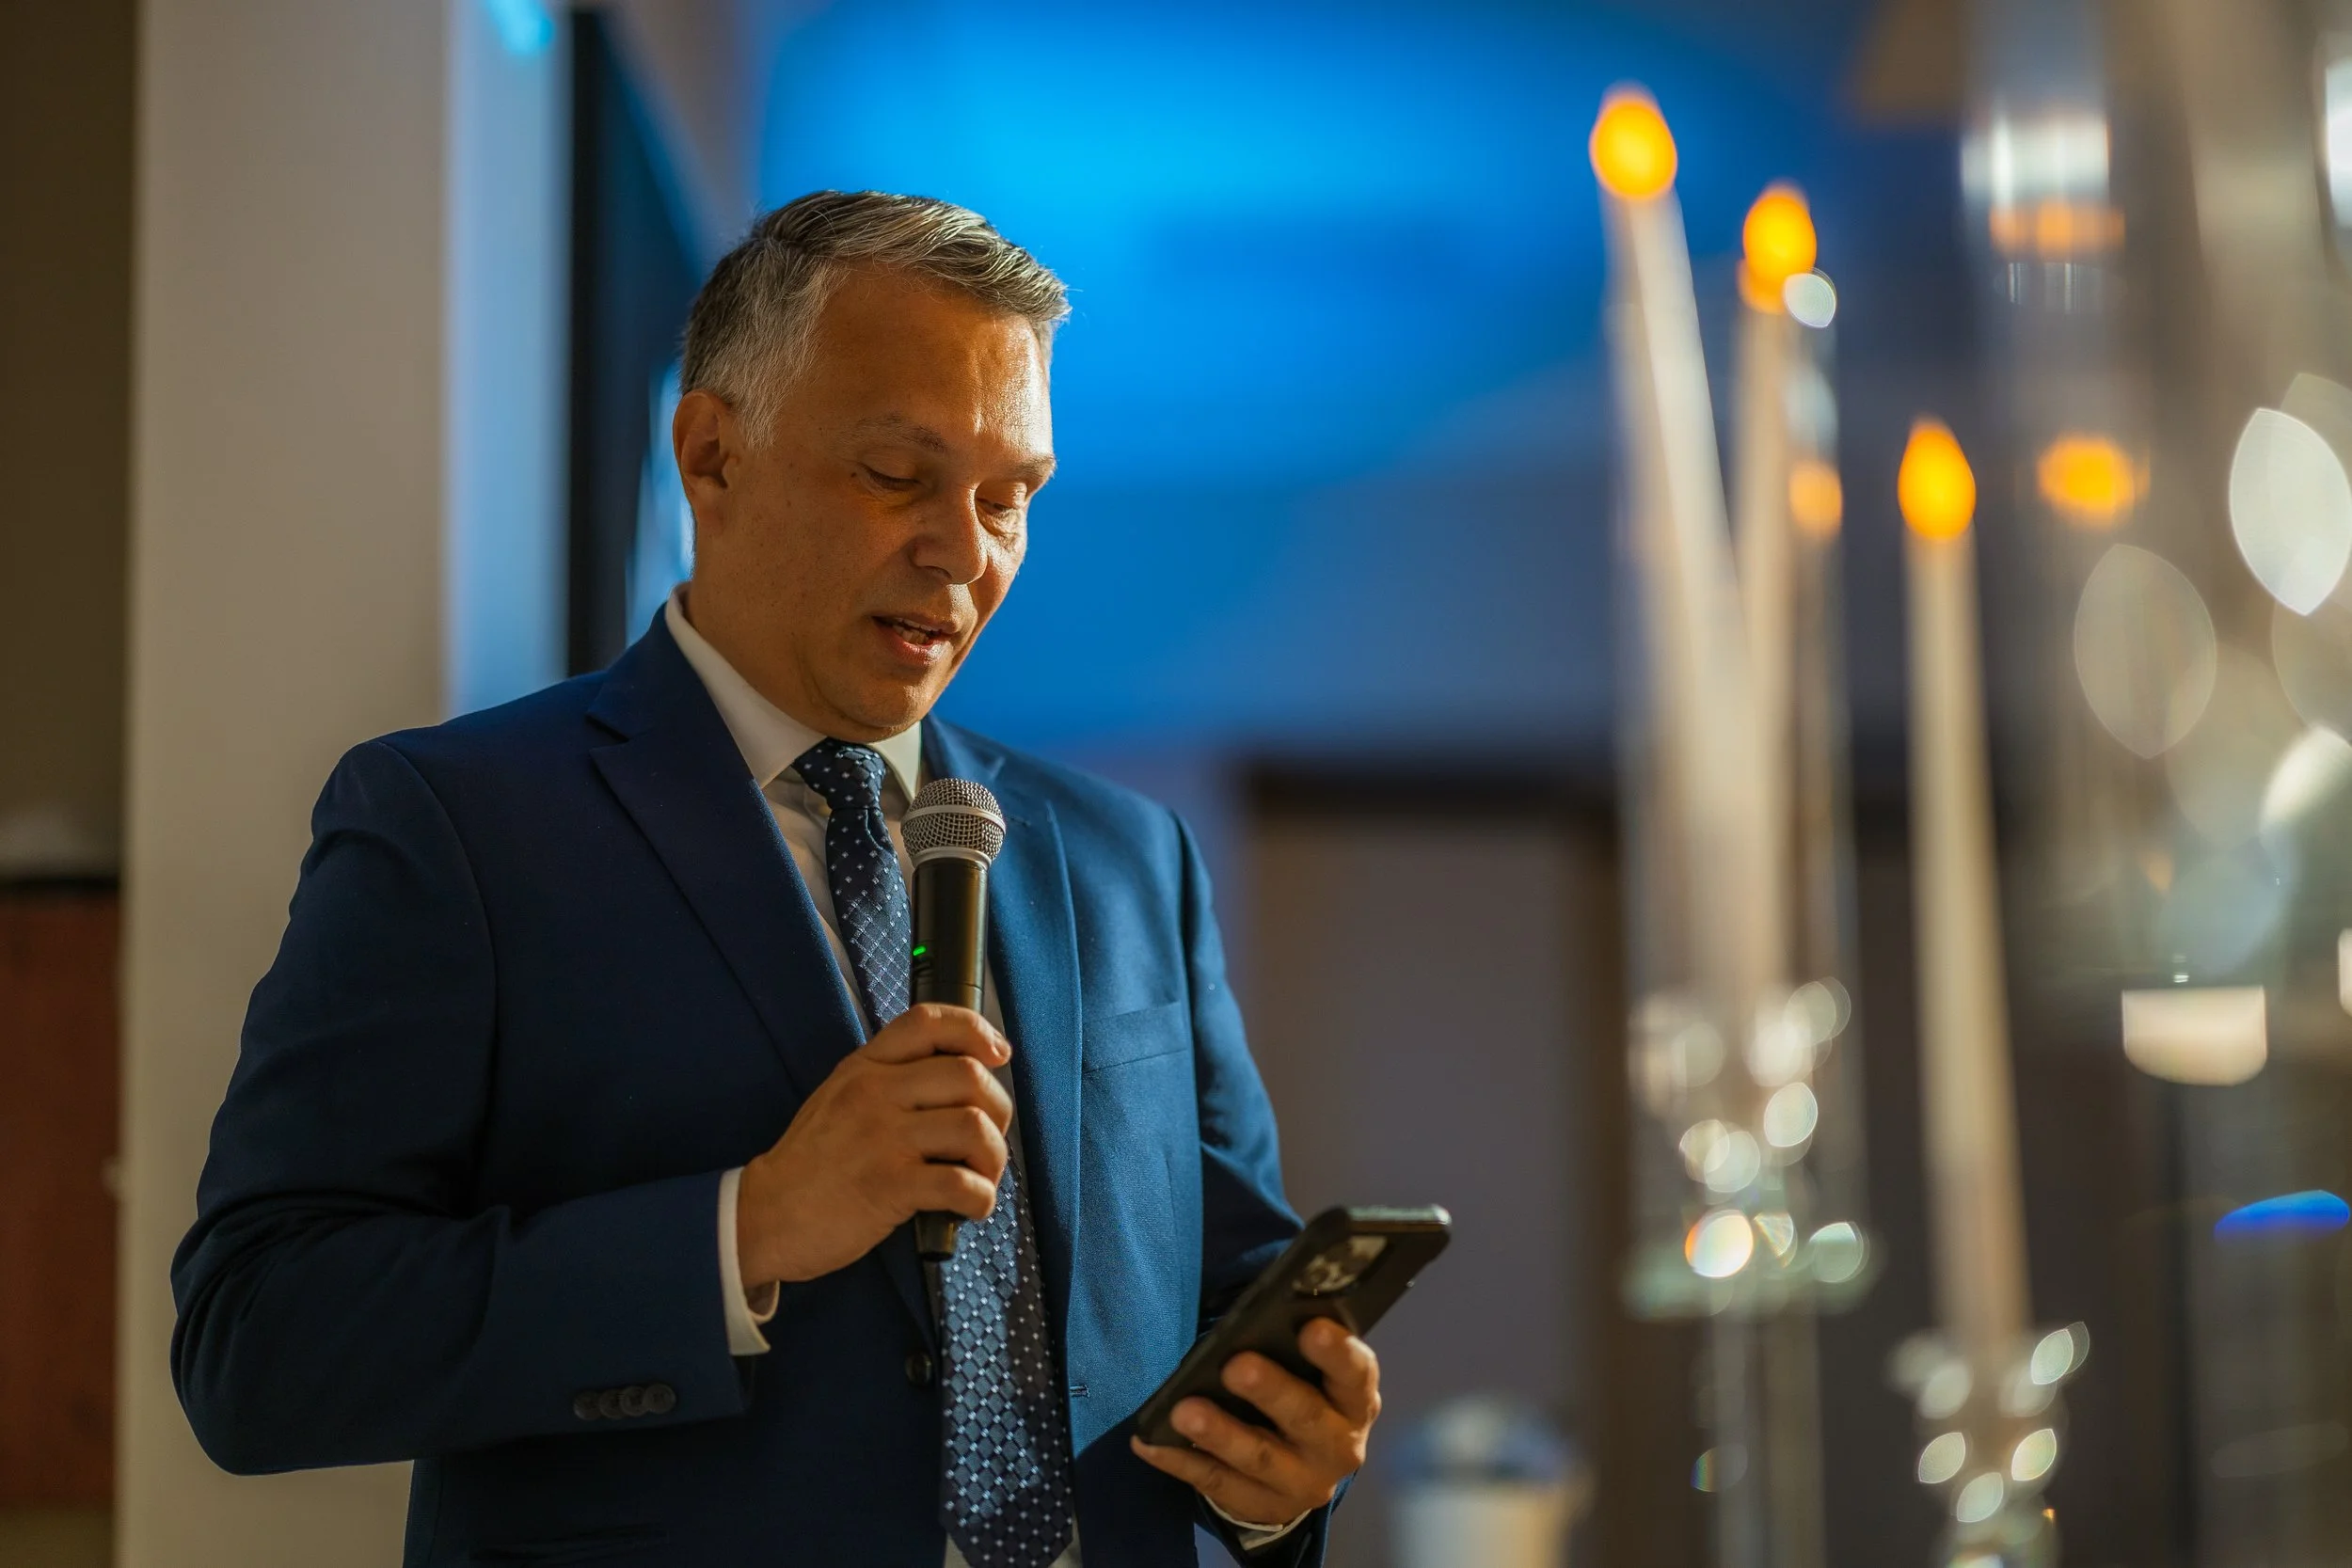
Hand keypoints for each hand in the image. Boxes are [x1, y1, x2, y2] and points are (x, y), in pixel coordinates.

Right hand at [736, 1004, 1012, 1287]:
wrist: (764, 1214)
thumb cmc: (811, 1162)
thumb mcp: (840, 1097)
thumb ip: (889, 1080)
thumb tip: (960, 1079)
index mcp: (866, 1067)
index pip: (929, 1022)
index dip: (976, 1030)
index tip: (998, 1054)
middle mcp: (876, 1092)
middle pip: (969, 1075)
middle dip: (998, 1111)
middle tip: (987, 1142)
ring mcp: (882, 1137)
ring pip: (973, 1127)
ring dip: (993, 1159)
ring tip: (980, 1178)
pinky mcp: (888, 1185)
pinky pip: (960, 1183)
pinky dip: (980, 1198)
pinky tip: (970, 1207)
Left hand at [1129, 1319, 1380, 1530]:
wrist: (1304, 1469)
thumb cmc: (1305, 1394)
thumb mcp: (1314, 1374)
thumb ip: (1294, 1348)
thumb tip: (1252, 1317)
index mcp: (1356, 1401)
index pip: (1356, 1374)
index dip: (1336, 1353)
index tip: (1310, 1328)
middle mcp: (1339, 1447)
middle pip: (1306, 1417)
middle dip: (1270, 1391)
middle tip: (1235, 1366)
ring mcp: (1303, 1484)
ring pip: (1258, 1457)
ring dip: (1219, 1433)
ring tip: (1183, 1410)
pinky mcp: (1264, 1507)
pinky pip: (1217, 1484)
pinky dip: (1180, 1461)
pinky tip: (1149, 1442)